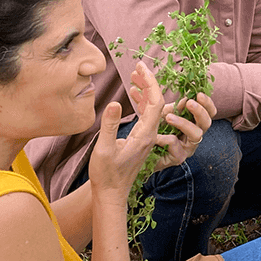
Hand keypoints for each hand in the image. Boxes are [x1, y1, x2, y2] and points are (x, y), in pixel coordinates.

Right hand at [87, 61, 163, 201]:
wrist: (111, 193)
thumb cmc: (106, 174)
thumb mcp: (103, 149)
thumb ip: (109, 125)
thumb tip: (115, 102)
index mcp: (145, 134)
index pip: (155, 102)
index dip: (150, 82)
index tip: (140, 66)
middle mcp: (150, 134)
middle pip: (157, 102)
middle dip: (149, 81)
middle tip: (137, 66)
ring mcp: (147, 136)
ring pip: (152, 108)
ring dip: (145, 90)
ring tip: (134, 75)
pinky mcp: (142, 139)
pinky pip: (146, 115)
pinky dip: (141, 102)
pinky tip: (133, 94)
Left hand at [153, 93, 215, 170]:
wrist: (142, 149)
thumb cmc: (156, 130)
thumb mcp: (166, 114)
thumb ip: (176, 107)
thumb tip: (186, 98)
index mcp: (194, 123)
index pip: (209, 113)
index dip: (207, 103)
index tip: (199, 94)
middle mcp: (195, 136)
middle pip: (207, 123)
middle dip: (200, 111)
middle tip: (189, 103)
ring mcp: (188, 148)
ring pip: (196, 134)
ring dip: (183, 123)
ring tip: (168, 117)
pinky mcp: (179, 157)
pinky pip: (175, 144)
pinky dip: (164, 138)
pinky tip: (155, 136)